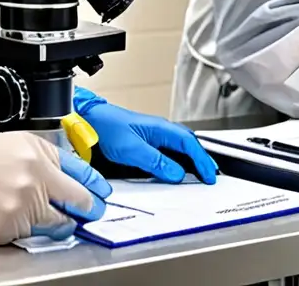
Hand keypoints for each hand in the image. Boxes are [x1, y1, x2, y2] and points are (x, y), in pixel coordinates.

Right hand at [0, 131, 111, 244]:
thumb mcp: (13, 144)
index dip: (96, 185)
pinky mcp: (10, 229)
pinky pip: (34, 236)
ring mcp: (23, 205)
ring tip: (53, 219)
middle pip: (79, 200)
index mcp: (39, 152)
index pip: (82, 172)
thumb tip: (69, 178)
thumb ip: (44, 158)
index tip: (102, 193)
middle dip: (89, 208)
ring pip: (60, 223)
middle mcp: (35, 177)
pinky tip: (20, 221)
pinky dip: (32, 231)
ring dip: (62, 223)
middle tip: (92, 212)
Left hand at [74, 88, 218, 184]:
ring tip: (198, 175)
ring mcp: (152, 136)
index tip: (209, 175)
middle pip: (188, 144)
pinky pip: (168, 152)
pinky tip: (176, 171)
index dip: (202, 160)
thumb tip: (176, 173)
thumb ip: (155, 161)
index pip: (189, 143)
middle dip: (201, 159)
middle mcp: (159, 130)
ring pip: (179, 148)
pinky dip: (177, 162)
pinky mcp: (145, 143)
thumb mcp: (131, 148)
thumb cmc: (106, 127)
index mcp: (160, 128)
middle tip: (210, 176)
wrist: (88, 121)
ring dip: (191, 161)